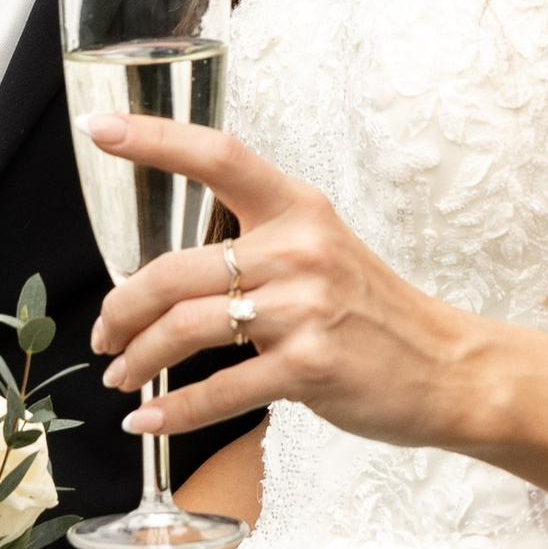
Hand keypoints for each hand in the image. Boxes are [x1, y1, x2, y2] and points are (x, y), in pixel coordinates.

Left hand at [88, 117, 480, 446]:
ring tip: (121, 377)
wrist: (448, 368)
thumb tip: (168, 277)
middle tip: (103, 333)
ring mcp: (304, 309)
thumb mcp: (321, 254)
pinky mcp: (309, 367)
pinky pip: (220, 389)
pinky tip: (150, 420)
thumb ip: (257, 250)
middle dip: (121, 308)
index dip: (154, 140)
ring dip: (139, 359)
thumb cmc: (372, 314)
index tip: (99, 128)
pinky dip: (174, 411)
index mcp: (298, 209)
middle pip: (174, 269)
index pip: (218, 156)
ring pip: (186, 329)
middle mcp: (299, 249)